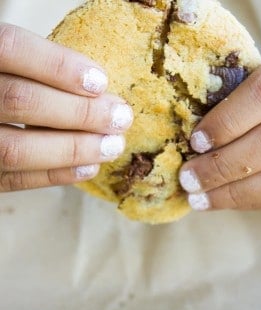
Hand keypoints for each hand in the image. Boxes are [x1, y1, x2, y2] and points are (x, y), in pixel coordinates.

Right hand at [0, 24, 132, 191]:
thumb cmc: (6, 84)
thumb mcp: (13, 65)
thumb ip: (39, 70)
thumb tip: (99, 91)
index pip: (11, 49)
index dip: (58, 65)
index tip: (101, 81)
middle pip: (20, 101)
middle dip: (80, 112)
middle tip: (121, 118)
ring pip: (16, 148)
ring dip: (75, 149)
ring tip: (113, 146)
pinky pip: (14, 180)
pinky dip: (57, 175)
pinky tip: (90, 167)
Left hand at [179, 43, 260, 210]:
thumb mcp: (259, 76)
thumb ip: (233, 97)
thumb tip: (192, 139)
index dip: (227, 120)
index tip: (195, 142)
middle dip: (223, 165)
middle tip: (188, 179)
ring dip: (234, 193)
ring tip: (199, 198)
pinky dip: (251, 201)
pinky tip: (224, 200)